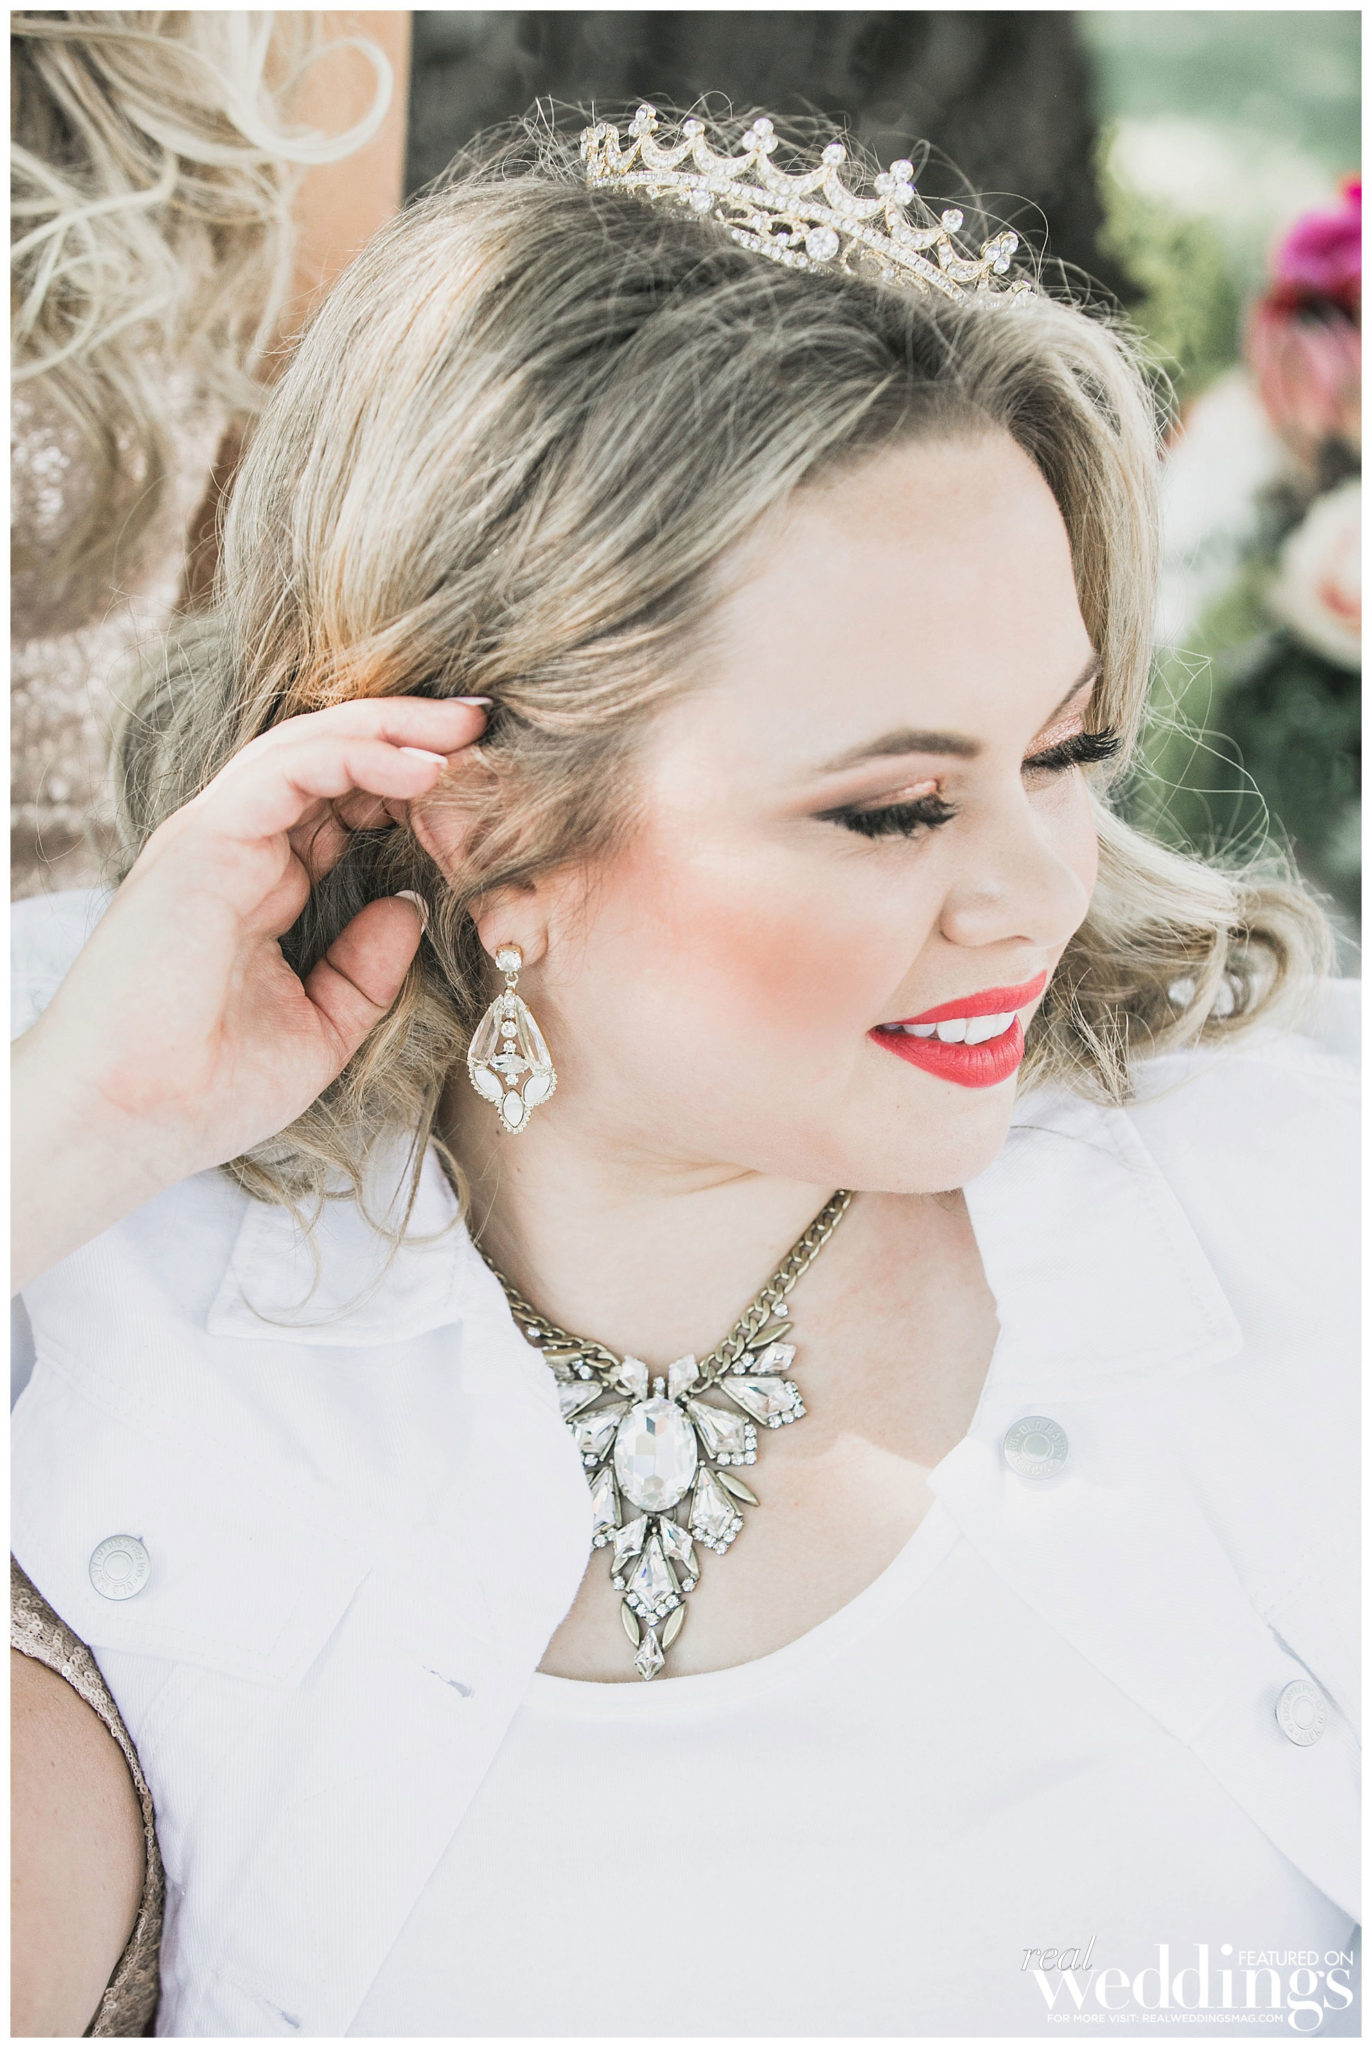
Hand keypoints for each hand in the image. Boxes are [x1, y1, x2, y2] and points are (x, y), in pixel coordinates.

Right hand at [13, 696, 487, 1289]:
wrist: (129, 1123)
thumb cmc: (205, 1091)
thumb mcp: (319, 1027)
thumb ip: (365, 968)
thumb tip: (409, 907)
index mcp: (258, 885)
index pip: (340, 803)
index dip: (408, 784)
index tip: (482, 784)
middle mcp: (236, 848)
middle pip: (331, 759)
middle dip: (412, 736)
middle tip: (488, 731)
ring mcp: (215, 837)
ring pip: (311, 746)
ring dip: (395, 730)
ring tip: (468, 731)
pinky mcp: (204, 840)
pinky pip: (289, 768)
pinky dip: (359, 755)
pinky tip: (421, 767)